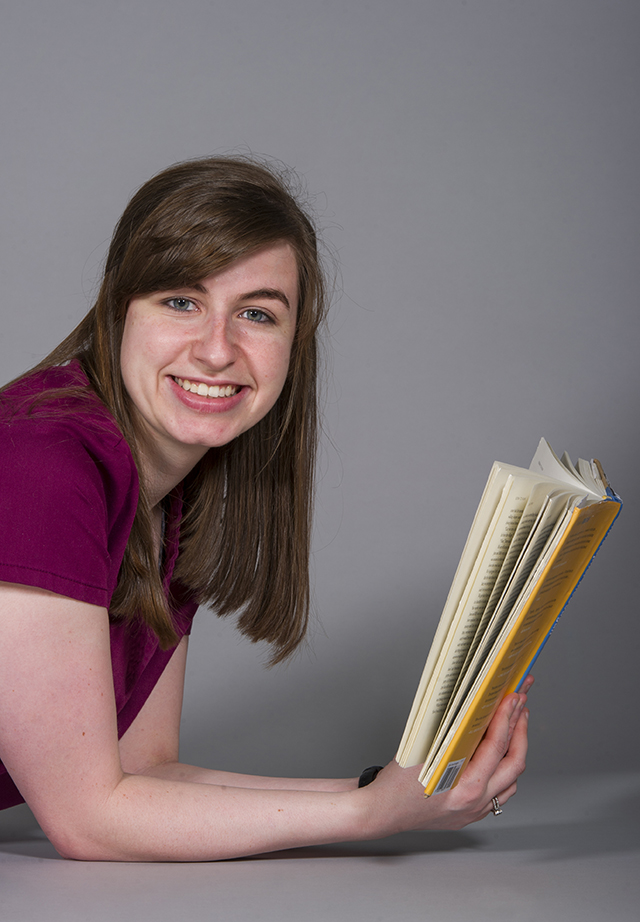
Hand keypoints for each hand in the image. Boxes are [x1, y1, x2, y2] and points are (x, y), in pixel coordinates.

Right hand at [359, 677, 531, 837]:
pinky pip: (500, 792)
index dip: (506, 717)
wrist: (381, 811)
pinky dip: (505, 770)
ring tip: (515, 725)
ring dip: (515, 750)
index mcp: (465, 787)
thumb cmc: (396, 782)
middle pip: (513, 763)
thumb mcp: (423, 748)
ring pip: (511, 779)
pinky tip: (501, 754)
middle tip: (520, 706)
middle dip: (519, 730)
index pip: (496, 746)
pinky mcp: (472, 814)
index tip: (512, 698)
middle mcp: (475, 802)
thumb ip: (451, 730)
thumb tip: (471, 705)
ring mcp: (476, 811)